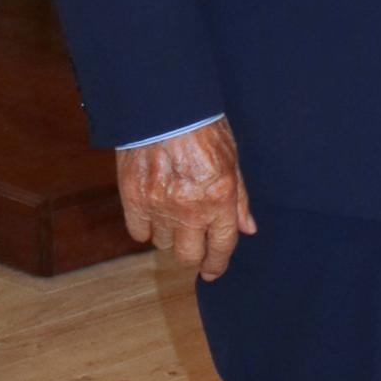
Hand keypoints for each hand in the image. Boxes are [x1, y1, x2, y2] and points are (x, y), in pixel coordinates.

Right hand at [117, 120, 253, 279]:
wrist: (164, 108)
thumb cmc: (203, 128)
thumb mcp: (232, 160)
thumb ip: (239, 199)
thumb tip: (248, 228)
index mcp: (219, 199)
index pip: (220, 246)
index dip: (217, 264)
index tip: (213, 272)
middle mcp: (189, 209)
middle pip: (188, 255)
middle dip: (193, 254)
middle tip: (194, 244)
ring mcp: (158, 207)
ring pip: (163, 244)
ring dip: (170, 236)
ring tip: (174, 215)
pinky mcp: (133, 200)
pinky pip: (139, 232)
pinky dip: (146, 227)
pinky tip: (153, 213)